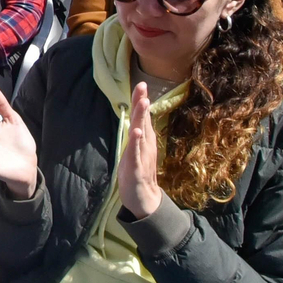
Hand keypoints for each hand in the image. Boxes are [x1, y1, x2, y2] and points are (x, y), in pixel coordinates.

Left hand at [115, 83, 163, 218]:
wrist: (144, 199)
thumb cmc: (138, 172)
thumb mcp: (137, 149)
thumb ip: (138, 134)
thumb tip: (136, 117)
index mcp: (145, 140)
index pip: (142, 117)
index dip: (140, 101)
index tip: (141, 84)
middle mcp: (146, 145)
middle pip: (143, 120)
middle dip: (141, 103)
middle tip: (142, 86)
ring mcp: (143, 156)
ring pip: (141, 133)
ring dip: (142, 118)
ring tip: (143, 102)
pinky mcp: (136, 168)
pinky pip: (136, 153)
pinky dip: (137, 142)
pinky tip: (137, 132)